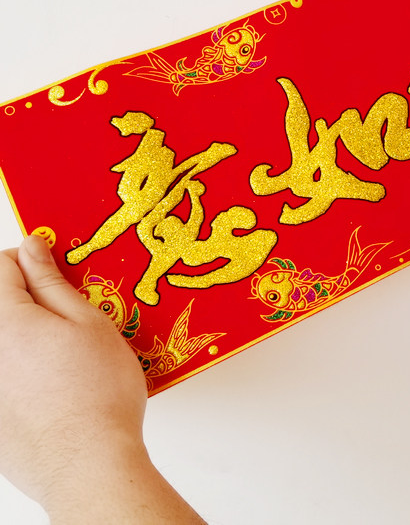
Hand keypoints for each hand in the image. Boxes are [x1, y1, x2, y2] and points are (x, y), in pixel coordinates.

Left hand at [0, 236, 205, 523]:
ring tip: (64, 358)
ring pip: (5, 343)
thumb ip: (52, 280)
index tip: (56, 270)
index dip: (32, 260)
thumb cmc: (97, 393)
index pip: (0, 265)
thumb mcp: (88, 322)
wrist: (88, 464)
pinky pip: (5, 377)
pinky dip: (22, 372)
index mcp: (3, 322)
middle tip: (66, 316)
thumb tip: (33, 248)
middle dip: (28, 300)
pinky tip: (52, 389)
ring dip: (27, 338)